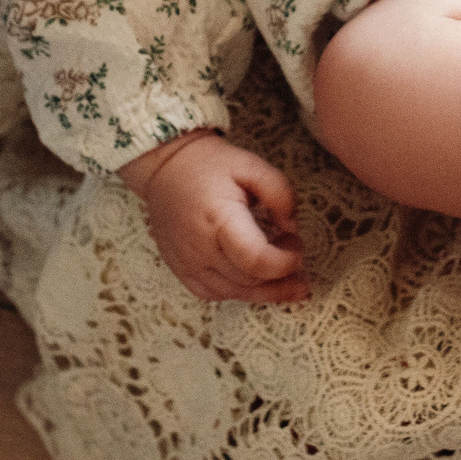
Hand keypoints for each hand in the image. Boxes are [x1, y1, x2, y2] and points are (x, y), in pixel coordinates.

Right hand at [119, 132, 307, 304]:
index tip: (296, 244)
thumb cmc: (209, 165)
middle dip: (283, 276)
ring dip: (265, 290)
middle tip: (294, 254)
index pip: (257, 260)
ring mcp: (187, 263)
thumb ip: (280, 194)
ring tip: (284, 274)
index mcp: (219, 218)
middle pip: (250, 281)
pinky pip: (215, 295)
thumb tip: (291, 229)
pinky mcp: (181, 271)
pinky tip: (252, 278)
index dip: (286, 262)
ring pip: (235, 294)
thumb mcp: (252, 165)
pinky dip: (239, 291)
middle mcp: (200, 248)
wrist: (164, 167)